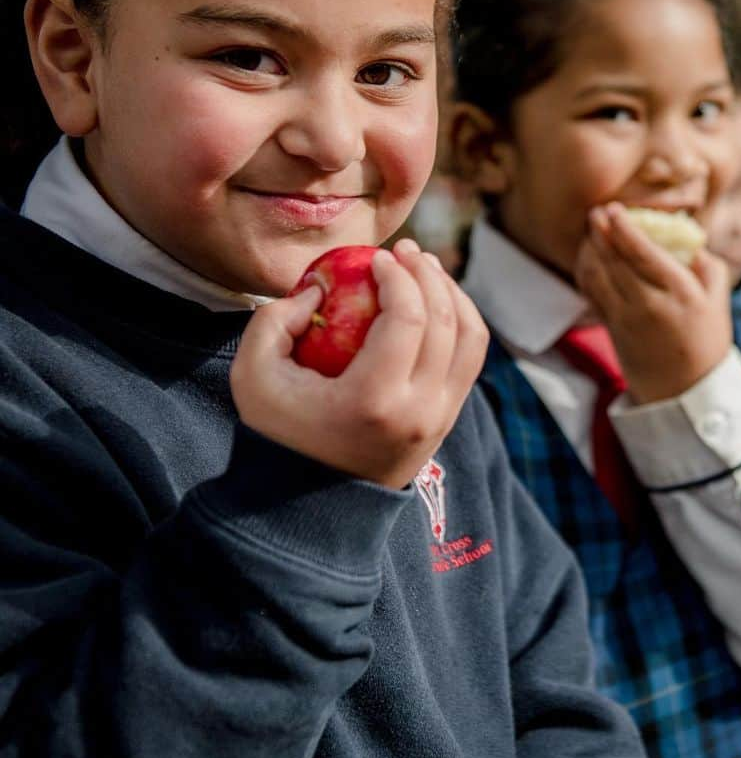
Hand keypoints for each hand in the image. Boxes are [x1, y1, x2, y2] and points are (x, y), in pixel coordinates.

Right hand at [230, 239, 489, 486]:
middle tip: (405, 250)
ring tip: (425, 269)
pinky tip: (435, 302)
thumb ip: (275, 320)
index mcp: (374, 401)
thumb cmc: (277, 437)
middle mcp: (419, 411)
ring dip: (453, 295)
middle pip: (447, 322)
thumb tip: (320, 288)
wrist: (311, 507)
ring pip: (471, 340)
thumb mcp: (253, 377)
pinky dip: (460, 323)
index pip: (408, 320)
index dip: (399, 277)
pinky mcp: (446, 422)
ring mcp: (440, 419)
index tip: (378, 256)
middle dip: (428, 274)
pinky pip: (469, 361)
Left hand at [574, 203, 732, 403]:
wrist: (686, 389)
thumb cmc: (706, 339)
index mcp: (681, 292)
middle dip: (601, 233)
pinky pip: (592, 294)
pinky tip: (589, 258)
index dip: (624, 229)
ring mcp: (627, 319)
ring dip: (590, 251)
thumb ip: (707, 265)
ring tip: (591, 232)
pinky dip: (586, 272)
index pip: (644, 254)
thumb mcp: (718, 300)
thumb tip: (686, 237)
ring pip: (598, 277)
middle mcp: (651, 304)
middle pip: (616, 261)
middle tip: (596, 212)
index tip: (614, 209)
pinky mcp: (612, 330)